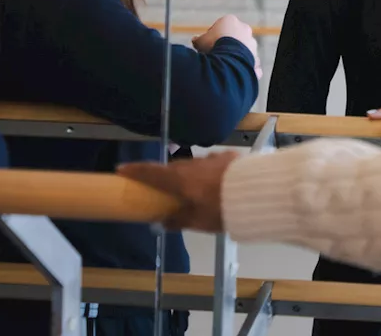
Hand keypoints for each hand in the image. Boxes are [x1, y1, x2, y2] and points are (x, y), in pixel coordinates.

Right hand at [117, 151, 238, 232]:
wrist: (259, 192)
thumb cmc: (223, 209)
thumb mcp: (199, 221)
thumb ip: (178, 220)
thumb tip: (160, 222)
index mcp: (180, 179)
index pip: (151, 173)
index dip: (135, 171)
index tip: (121, 169)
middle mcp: (194, 164)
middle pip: (174, 169)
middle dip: (167, 177)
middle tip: (164, 189)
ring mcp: (213, 158)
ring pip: (195, 166)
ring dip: (191, 175)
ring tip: (195, 191)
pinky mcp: (230, 157)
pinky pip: (213, 164)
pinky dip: (209, 172)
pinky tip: (216, 183)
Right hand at [193, 15, 261, 77]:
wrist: (229, 59)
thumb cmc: (213, 47)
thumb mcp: (200, 42)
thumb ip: (198, 39)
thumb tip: (195, 39)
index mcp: (230, 20)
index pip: (220, 26)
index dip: (211, 36)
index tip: (206, 44)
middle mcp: (244, 29)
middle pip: (233, 36)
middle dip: (225, 44)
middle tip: (215, 54)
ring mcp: (252, 43)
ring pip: (241, 49)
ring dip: (234, 55)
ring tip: (222, 64)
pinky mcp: (255, 56)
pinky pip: (248, 62)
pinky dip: (241, 66)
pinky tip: (232, 71)